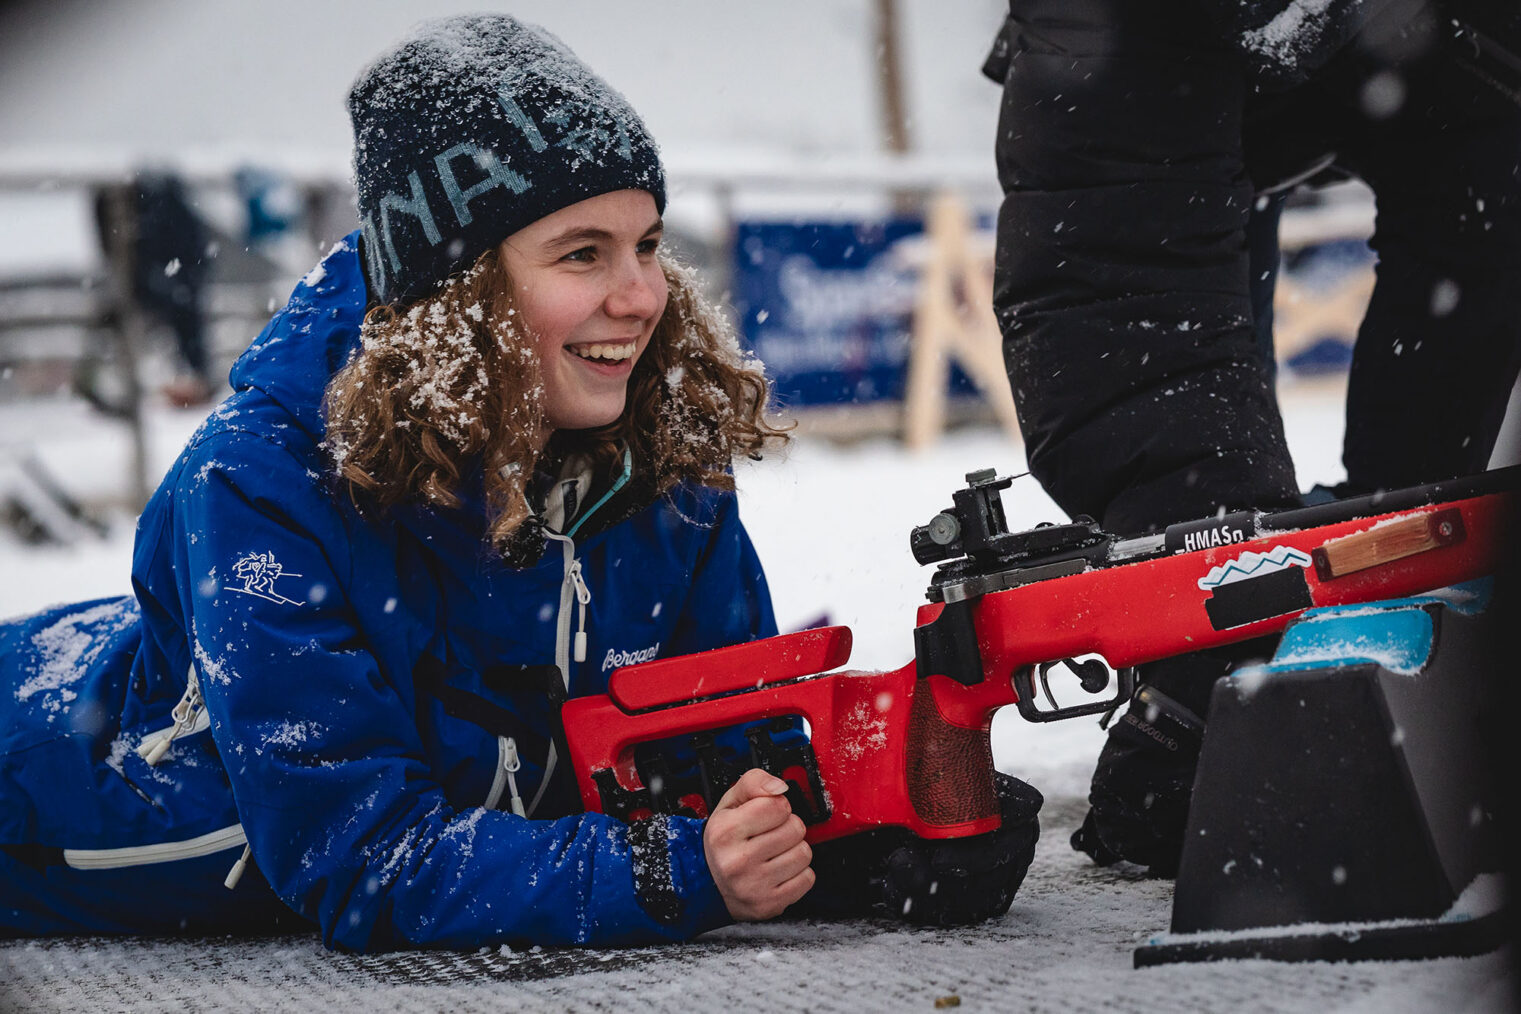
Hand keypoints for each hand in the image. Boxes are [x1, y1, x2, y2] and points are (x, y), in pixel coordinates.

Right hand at [703, 768, 814, 919]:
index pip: (777, 805)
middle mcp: (737, 861)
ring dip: (794, 850)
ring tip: (775, 853)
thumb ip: (753, 783)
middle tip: (771, 835)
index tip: (767, 815)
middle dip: (788, 827)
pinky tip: (779, 871)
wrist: (710, 886)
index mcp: (725, 831)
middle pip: (795, 828)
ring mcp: (754, 885)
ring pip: (804, 853)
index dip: (776, 806)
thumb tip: (780, 787)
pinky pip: (807, 878)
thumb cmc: (725, 843)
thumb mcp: (729, 804)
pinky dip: (798, 873)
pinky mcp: (770, 904)